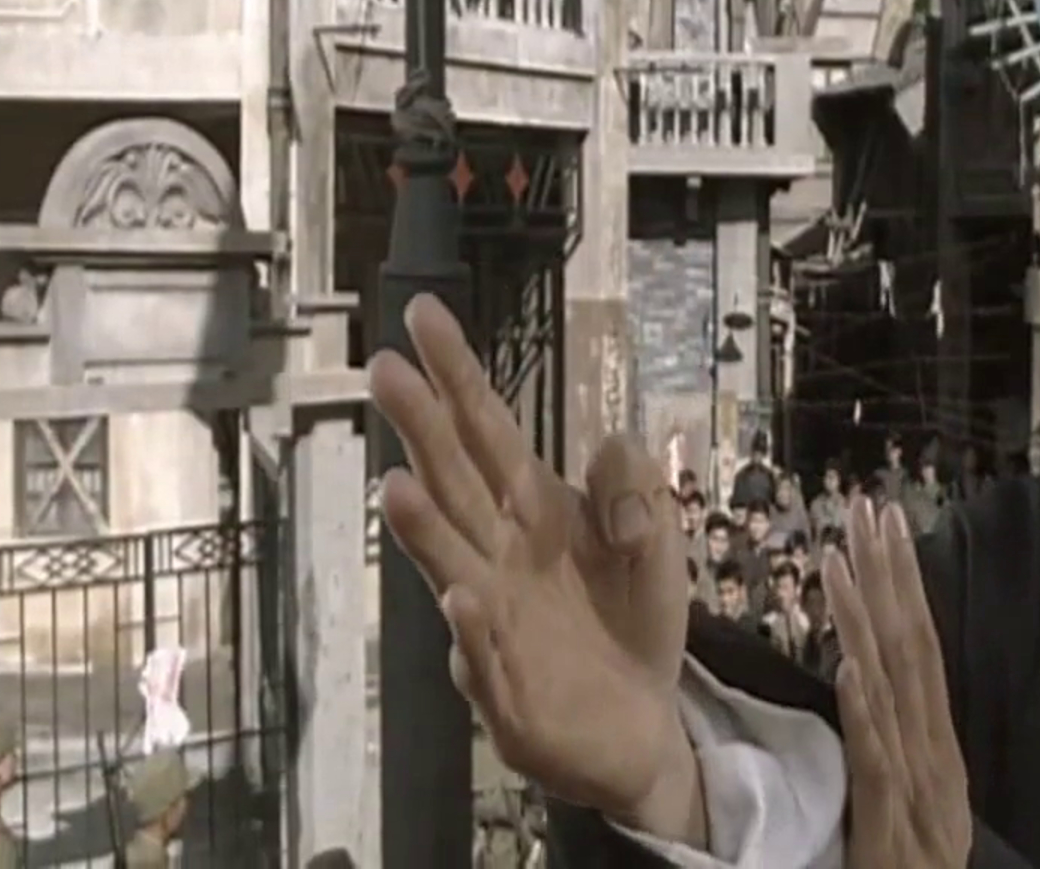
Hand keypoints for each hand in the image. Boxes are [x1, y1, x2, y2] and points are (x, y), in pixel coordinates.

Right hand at [368, 295, 699, 836]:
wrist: (644, 724)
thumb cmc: (631, 619)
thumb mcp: (657, 537)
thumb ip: (635, 486)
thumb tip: (606, 458)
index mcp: (534, 510)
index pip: (488, 430)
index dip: (457, 375)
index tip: (423, 316)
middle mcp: (500, 556)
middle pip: (455, 482)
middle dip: (420, 428)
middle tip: (382, 369)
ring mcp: (494, 623)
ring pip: (451, 566)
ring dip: (423, 530)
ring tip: (396, 485)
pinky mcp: (509, 692)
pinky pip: (487, 661)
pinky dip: (474, 634)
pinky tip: (465, 600)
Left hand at [826, 500, 971, 866]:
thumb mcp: (910, 807)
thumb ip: (897, 752)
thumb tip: (872, 684)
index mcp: (935, 750)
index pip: (920, 649)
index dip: (904, 584)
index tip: (885, 524)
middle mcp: (932, 758)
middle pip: (911, 651)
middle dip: (889, 576)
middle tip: (867, 508)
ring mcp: (914, 792)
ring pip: (890, 692)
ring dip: (865, 622)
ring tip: (839, 560)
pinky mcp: (888, 831)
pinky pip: (876, 764)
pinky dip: (867, 714)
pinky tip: (851, 668)